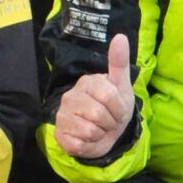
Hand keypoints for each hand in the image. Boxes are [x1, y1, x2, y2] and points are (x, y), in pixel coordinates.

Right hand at [53, 33, 136, 160]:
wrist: (107, 134)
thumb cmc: (115, 109)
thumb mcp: (122, 87)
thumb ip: (120, 62)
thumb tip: (120, 36)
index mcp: (87, 82)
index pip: (109, 95)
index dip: (119, 108)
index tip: (118, 110)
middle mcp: (71, 96)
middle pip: (99, 114)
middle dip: (110, 123)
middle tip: (108, 121)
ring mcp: (62, 116)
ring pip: (89, 130)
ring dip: (100, 134)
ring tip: (99, 129)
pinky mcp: (60, 135)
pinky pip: (78, 144)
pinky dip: (89, 145)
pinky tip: (88, 139)